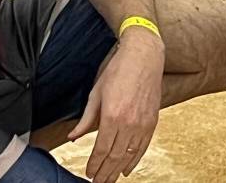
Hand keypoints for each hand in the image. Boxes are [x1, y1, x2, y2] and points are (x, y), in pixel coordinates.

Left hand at [68, 29, 164, 181]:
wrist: (144, 56)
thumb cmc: (119, 70)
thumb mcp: (96, 93)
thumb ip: (86, 119)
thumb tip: (74, 136)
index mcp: (112, 116)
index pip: (102, 149)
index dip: (94, 164)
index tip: (89, 173)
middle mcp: (129, 123)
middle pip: (116, 157)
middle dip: (105, 173)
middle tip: (98, 182)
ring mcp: (143, 123)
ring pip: (130, 155)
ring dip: (119, 170)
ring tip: (110, 180)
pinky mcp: (152, 121)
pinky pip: (143, 147)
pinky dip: (135, 160)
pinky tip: (128, 168)